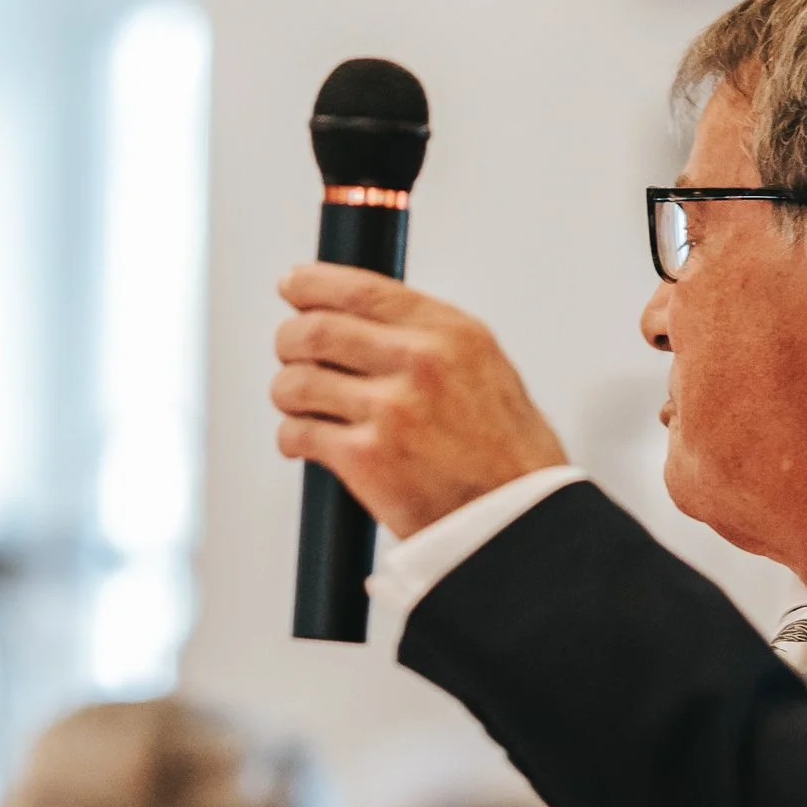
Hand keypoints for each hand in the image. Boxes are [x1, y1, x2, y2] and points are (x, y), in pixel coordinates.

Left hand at [271, 265, 565, 539]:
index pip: (361, 288)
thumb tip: (363, 316)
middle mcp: (421, 363)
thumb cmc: (507, 454)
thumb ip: (430, 338)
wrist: (521, 523)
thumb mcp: (486, 370)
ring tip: (297, 404)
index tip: (292, 286)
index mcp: (451, 334)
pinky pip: (298, 433)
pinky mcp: (367, 460)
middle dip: (289, 341)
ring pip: (297, 382)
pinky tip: (303, 443)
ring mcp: (391, 411)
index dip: (311, 284)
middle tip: (290, 353)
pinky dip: (291, 438)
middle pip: (315, 330)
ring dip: (286, 392)